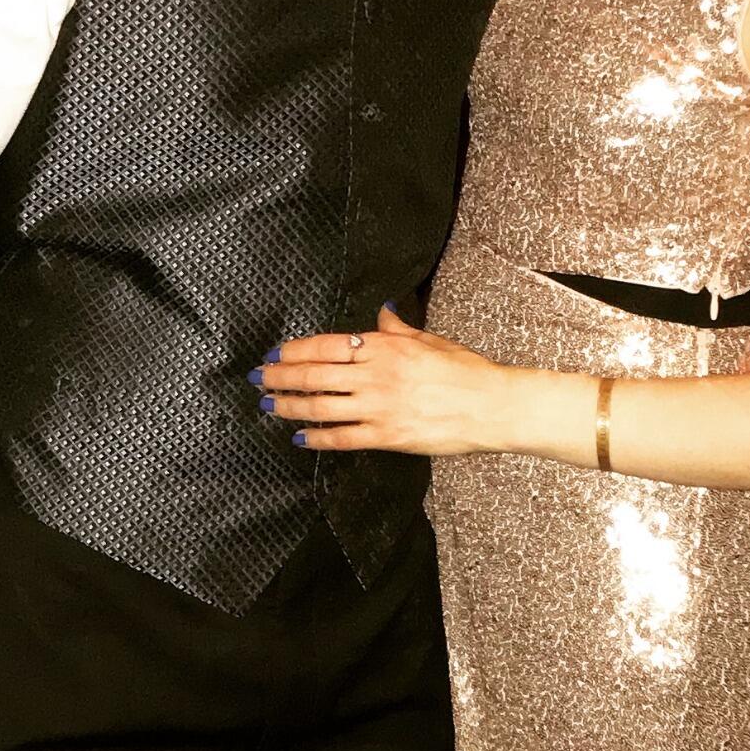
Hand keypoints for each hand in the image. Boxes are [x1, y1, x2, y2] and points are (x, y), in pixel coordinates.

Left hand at [255, 305, 507, 456]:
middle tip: (258, 379)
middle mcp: (376, 375)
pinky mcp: (387, 436)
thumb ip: (398, 329)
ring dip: (290, 406)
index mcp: (385, 347)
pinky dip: (317, 438)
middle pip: (315, 375)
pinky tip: (300, 436)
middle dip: (281, 377)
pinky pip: (342, 438)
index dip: (295, 350)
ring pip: (321, 406)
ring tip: (269, 406)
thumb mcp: (429, 340)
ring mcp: (379, 407)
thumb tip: (382, 312)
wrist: (491, 406)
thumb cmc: (465, 371)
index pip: (327, 345)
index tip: (276, 354)